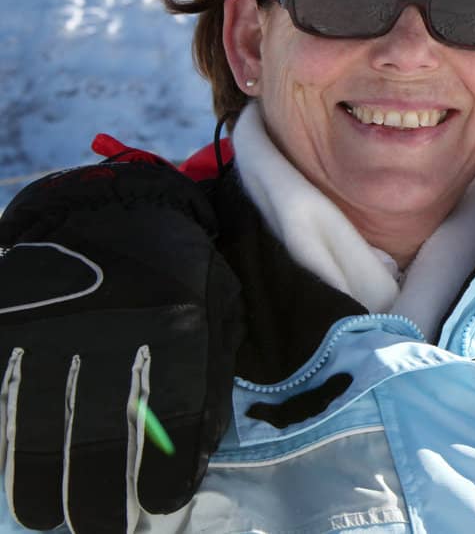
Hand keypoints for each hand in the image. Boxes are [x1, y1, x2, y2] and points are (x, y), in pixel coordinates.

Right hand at [0, 159, 241, 531]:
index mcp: (176, 323)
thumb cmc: (176, 271)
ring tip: (47, 515)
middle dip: (95, 494)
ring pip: (34, 424)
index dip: (162, 472)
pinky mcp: (8, 324)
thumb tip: (196, 456)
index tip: (158, 505)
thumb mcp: (216, 309)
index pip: (170, 415)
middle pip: (95, 432)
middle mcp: (112, 327)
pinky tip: (12, 469)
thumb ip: (211, 378)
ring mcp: (51, 326)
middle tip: (97, 527)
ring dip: (38, 482)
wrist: (111, 208)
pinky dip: (2, 440)